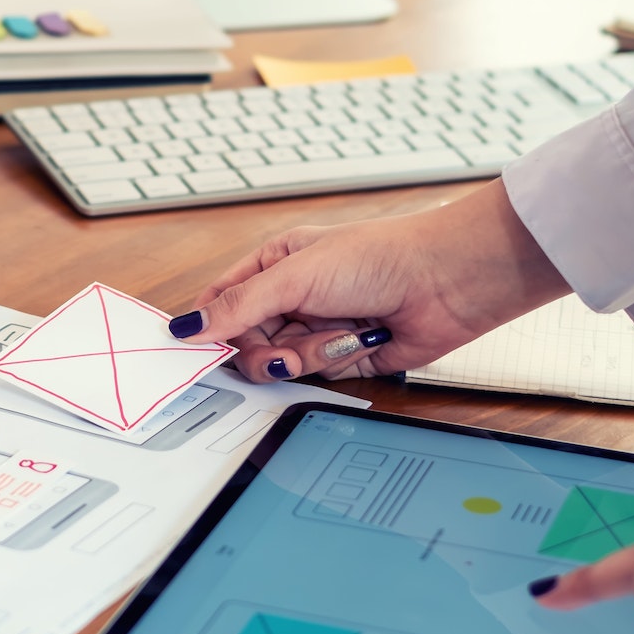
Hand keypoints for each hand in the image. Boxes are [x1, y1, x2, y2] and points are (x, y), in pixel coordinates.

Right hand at [170, 181, 569, 381]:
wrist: (445, 282)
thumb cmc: (377, 258)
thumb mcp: (296, 275)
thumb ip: (239, 306)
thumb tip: (188, 326)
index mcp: (273, 265)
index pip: (221, 303)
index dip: (209, 329)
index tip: (201, 350)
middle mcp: (290, 297)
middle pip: (245, 344)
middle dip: (267, 351)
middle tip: (286, 349)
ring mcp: (315, 328)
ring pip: (280, 364)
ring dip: (308, 355)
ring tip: (339, 333)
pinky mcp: (341, 356)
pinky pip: (316, 375)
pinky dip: (336, 361)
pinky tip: (360, 338)